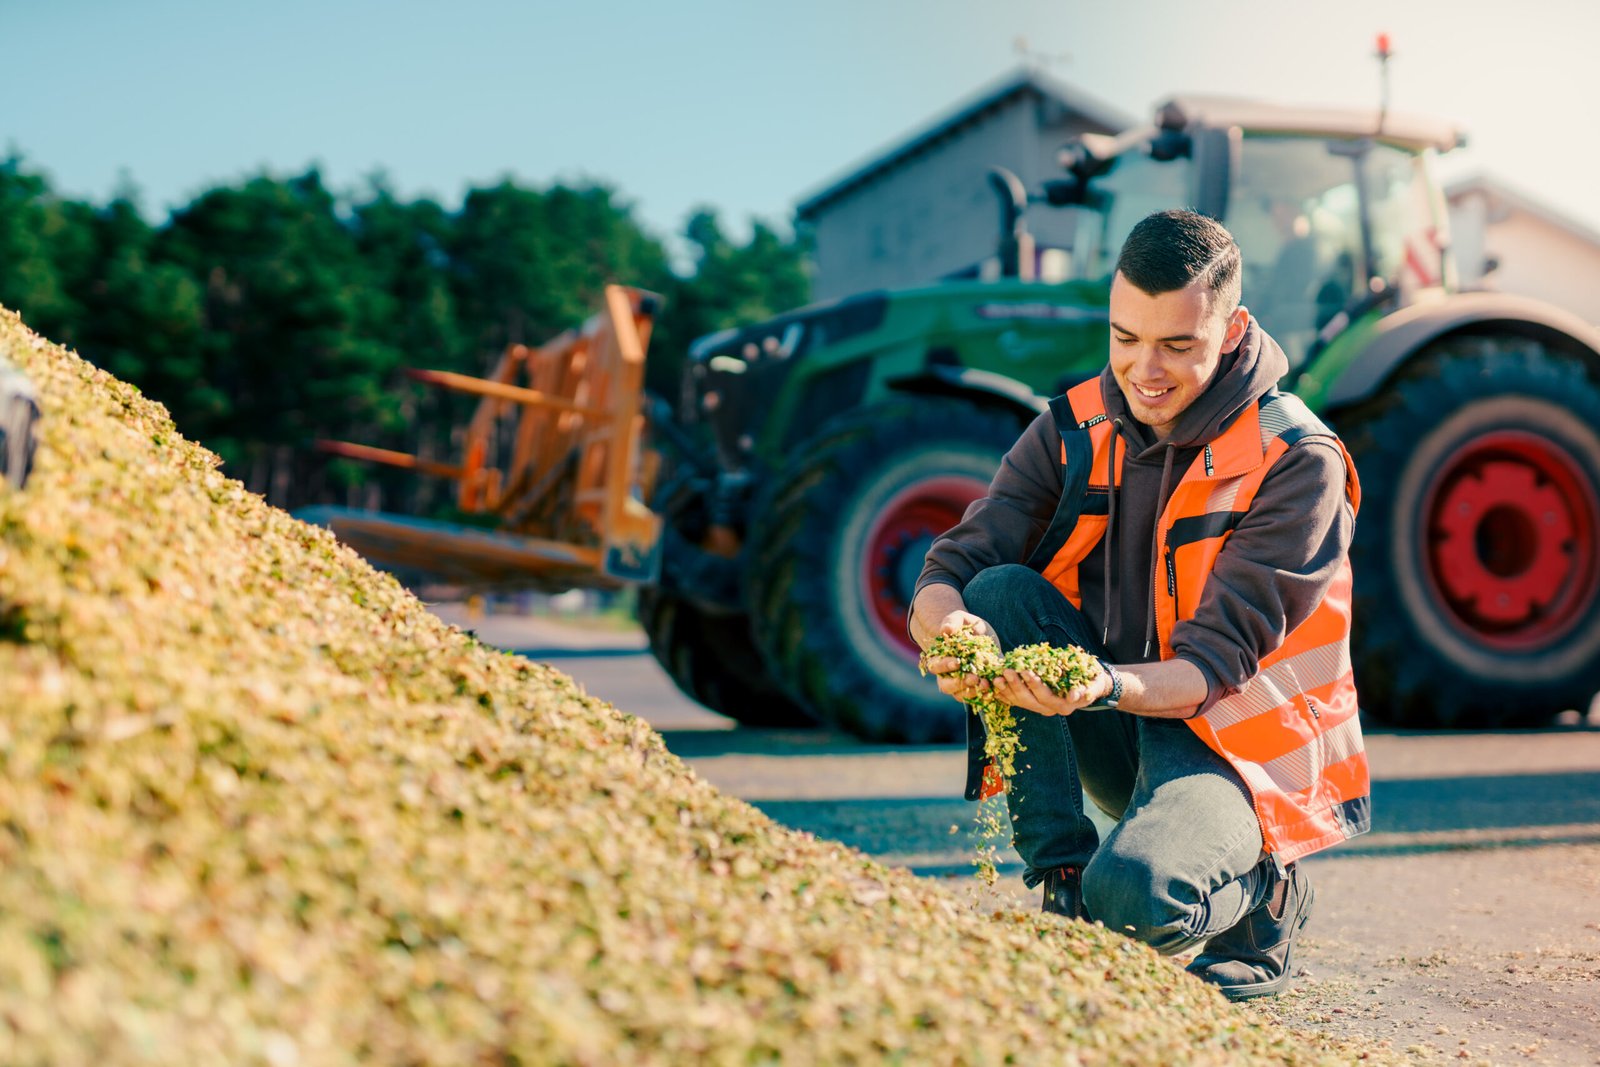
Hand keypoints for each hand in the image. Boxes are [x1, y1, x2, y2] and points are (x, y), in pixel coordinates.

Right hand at [923, 611, 994, 704]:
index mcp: (939, 659)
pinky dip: (984, 696)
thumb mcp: (961, 619)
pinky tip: (993, 690)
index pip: (935, 666)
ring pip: (960, 695)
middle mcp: (947, 675)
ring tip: (985, 684)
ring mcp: (961, 684)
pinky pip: (976, 698)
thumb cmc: (967, 626)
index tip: (956, 662)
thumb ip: (952, 622)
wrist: (982, 635)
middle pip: (946, 686)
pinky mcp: (976, 688)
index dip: (944, 666)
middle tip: (973, 678)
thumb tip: (946, 630)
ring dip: (972, 691)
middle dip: (959, 683)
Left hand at [992, 663, 1110, 716]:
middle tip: (1007, 670)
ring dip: (1006, 690)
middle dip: (1016, 685)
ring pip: (1019, 701)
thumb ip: (1084, 690)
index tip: (1025, 671)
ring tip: (996, 677)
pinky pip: (1015, 701)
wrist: (1089, 685)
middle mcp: (1049, 710)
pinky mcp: (1032, 703)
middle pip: (1028, 700)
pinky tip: (994, 685)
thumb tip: (1073, 697)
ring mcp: (1039, 708)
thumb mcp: (1093, 684)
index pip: (1045, 696)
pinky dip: (1004, 693)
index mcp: (1063, 706)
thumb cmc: (1092, 680)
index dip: (1034, 684)